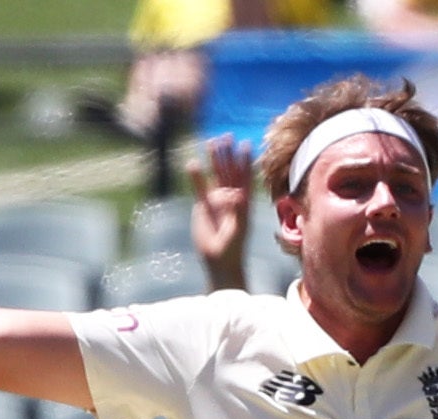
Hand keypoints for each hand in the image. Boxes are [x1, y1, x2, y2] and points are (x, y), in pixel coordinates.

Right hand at [186, 135, 252, 284]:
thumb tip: (237, 194)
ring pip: (215, 176)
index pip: (245, 177)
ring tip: (210, 142)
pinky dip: (196, 176)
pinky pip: (199, 187)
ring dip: (214, 160)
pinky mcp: (203, 206)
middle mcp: (231, 198)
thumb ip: (237, 212)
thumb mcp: (237, 230)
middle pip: (230, 171)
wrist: (218, 261)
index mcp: (243, 202)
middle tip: (226, 136)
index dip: (245, 161)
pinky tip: (192, 163)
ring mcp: (217, 200)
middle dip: (228, 154)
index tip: (245, 145)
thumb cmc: (232, 249)